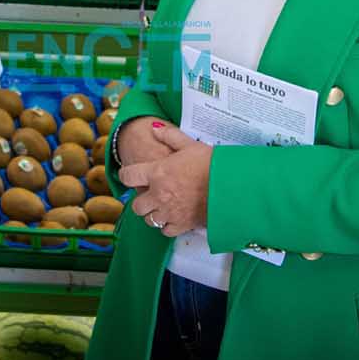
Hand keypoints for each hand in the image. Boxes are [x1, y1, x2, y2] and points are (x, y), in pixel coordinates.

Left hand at [118, 123, 211, 237]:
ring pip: (149, 220)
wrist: (230, 186)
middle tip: (150, 194)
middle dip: (141, 200)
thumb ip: (169, 136)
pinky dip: (167, 226)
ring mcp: (169, 212)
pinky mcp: (181, 225)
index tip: (132, 175)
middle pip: (136, 205)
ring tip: (162, 206)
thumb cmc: (211, 163)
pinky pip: (165, 231)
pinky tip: (173, 216)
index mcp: (157, 173)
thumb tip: (154, 129)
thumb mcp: (190, 144)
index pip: (127, 176)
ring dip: (152, 213)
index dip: (127, 175)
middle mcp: (159, 194)